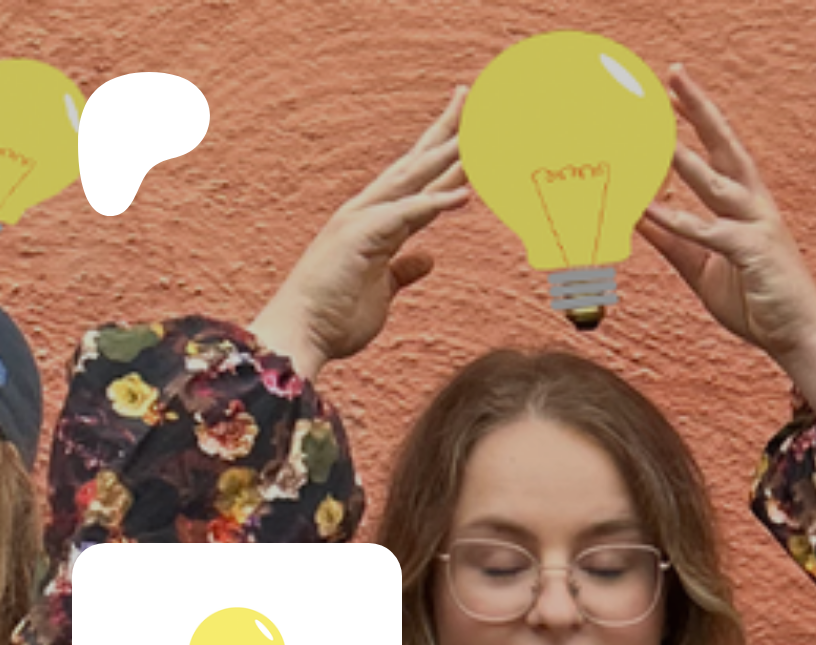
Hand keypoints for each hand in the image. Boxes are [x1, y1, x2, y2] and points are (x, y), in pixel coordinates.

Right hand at [249, 88, 470, 376]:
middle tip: (469, 97)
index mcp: (376, 223)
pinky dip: (433, 203)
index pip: (418, 181)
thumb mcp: (383, 290)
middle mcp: (368, 213)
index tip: (471, 132)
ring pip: (411, 179)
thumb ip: (404, 270)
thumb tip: (427, 259)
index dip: (446, 156)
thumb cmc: (335, 317)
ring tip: (477, 131)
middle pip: (415, 164)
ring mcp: (361, 222)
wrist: (299, 337)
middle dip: (443, 131)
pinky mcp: (360, 239)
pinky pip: (405, 216)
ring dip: (445, 155)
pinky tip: (463, 195)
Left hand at [637, 65, 815, 359]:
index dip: (697, 119)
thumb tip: (638, 216)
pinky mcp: (754, 254)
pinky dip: (679, 220)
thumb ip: (672, 241)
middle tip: (674, 76)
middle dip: (700, 110)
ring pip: (719, 183)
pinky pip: (711, 233)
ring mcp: (758, 227)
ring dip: (686, 157)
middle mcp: (756, 207)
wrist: (799, 337)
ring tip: (658, 133)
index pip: (721, 151)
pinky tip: (650, 208)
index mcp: (747, 206)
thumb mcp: (703, 267)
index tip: (670, 92)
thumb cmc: (758, 302)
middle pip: (726, 147)